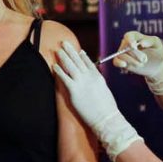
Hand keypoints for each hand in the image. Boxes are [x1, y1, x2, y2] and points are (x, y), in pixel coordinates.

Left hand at [54, 42, 141, 157]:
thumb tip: (96, 80)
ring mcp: (82, 83)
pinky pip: (65, 78)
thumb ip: (99, 83)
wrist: (106, 118)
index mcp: (98, 77)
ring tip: (58, 50)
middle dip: (70, 51)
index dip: (82, 56)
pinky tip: (54, 65)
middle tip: (64, 43)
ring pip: (71, 66)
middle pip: (78, 61)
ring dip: (64, 57)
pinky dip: (59, 71)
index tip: (78, 50)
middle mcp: (90, 77)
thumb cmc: (107, 109)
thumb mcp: (105, 91)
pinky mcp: (74, 91)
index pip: (89, 63)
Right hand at [112, 31, 162, 94]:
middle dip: (135, 54)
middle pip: (125, 47)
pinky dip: (119, 63)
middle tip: (144, 60)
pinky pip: (116, 61)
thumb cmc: (157, 52)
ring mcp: (124, 53)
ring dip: (131, 61)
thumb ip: (150, 41)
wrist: (156, 66)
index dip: (129, 40)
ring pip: (121, 55)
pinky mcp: (122, 62)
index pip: (129, 36)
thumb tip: (141, 43)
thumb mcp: (157, 45)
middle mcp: (127, 43)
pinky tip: (125, 66)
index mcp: (136, 36)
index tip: (134, 46)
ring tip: (141, 65)